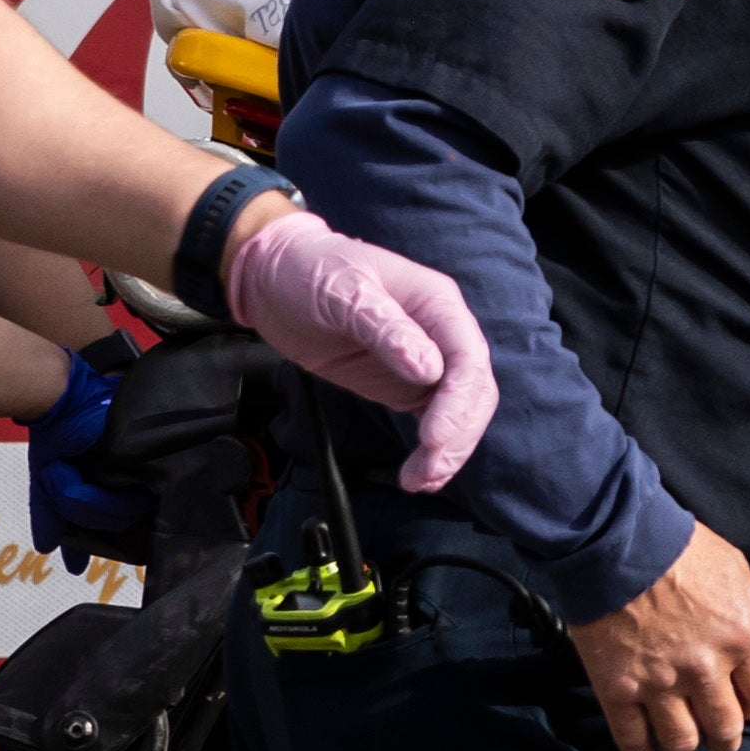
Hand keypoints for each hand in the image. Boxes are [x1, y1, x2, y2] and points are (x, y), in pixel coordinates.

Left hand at [220, 204, 496, 490]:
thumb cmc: (311, 270)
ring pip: (460, 412)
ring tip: (420, 480)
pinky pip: (432, 420)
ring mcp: (425, 361)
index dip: (457, 402)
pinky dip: (431, 451)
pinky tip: (419, 473)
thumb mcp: (343, 291)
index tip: (432, 437)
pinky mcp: (405, 385)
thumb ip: (385, 328)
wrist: (276, 279)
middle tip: (428, 468)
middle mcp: (440, 333)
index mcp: (436, 303)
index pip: (467, 358)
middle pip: (473, 391)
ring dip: (448, 450)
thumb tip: (427, 368)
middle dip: (457, 434)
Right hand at [569, 521, 749, 750]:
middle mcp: (704, 668)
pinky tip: (647, 748)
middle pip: (724, 730)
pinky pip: (633, 740)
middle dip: (724, 737)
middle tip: (716, 732)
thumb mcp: (739, 574)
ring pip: (682, 743)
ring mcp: (659, 683)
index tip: (743, 703)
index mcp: (741, 639)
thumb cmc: (680, 550)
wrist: (617, 542)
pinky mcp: (618, 689)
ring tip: (682, 739)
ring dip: (686, 746)